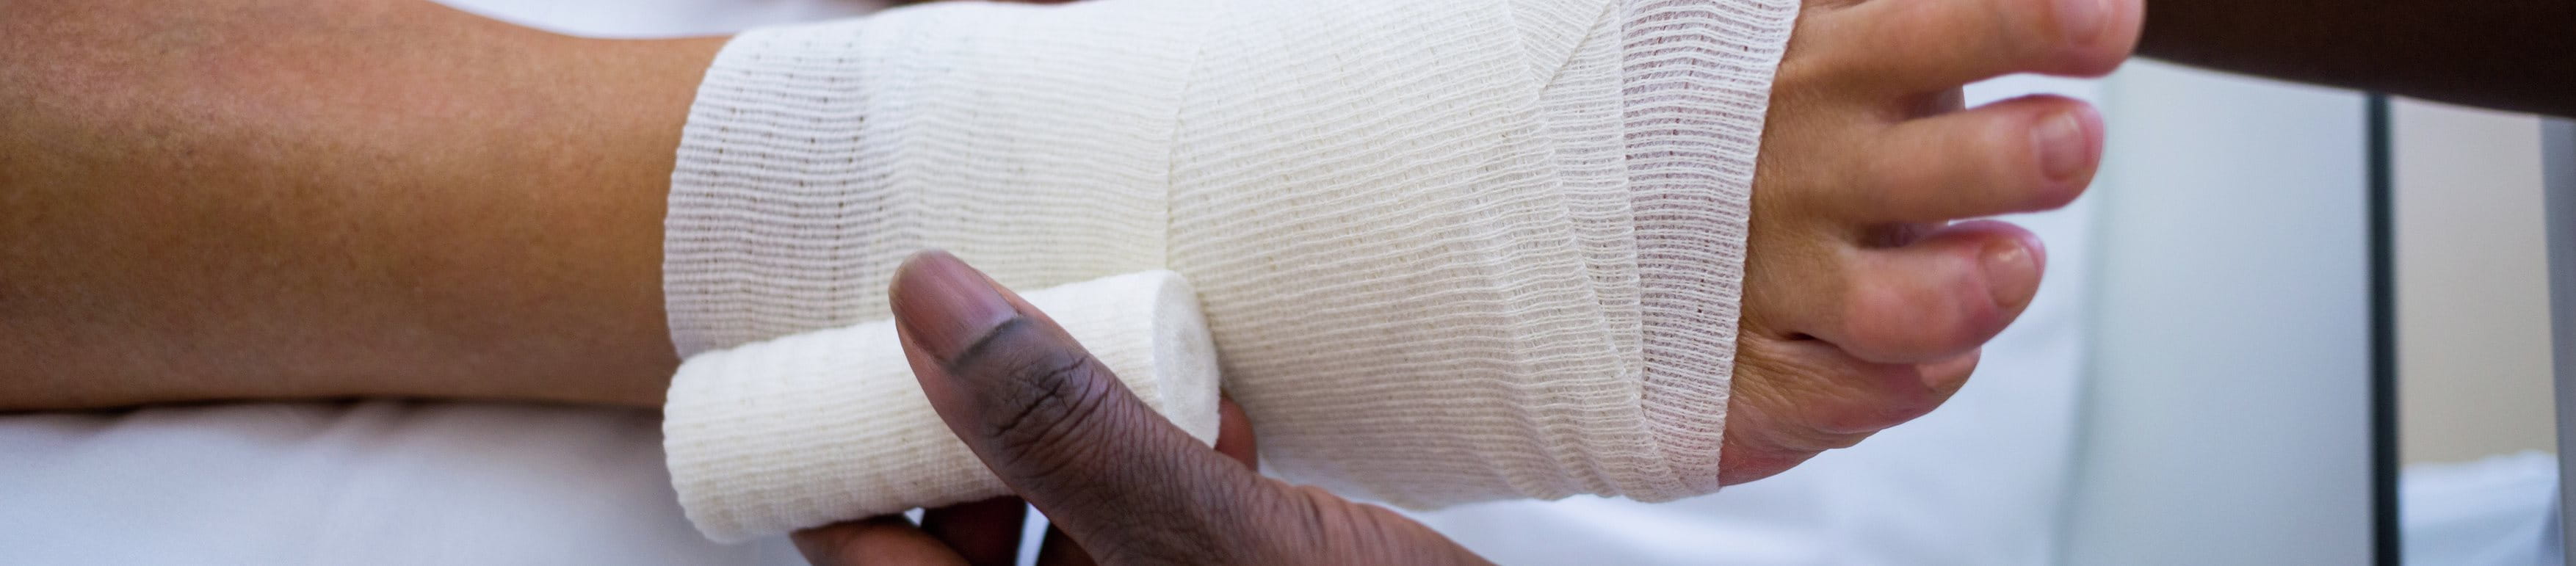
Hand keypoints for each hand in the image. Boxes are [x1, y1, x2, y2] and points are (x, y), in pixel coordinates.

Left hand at [792, 251, 1487, 564]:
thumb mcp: (1209, 538)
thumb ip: (1068, 433)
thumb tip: (936, 311)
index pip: (869, 562)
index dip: (845, 465)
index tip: (851, 365)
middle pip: (963, 540)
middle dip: (982, 437)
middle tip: (995, 342)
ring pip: (1066, 529)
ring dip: (1085, 441)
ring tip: (1121, 367)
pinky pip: (1160, 537)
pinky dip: (1177, 471)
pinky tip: (1225, 427)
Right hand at [1725, 0, 2139, 481]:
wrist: (1571, 220)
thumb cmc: (1744, 115)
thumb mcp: (1804, 29)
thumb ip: (1918, 16)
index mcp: (1825, 57)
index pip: (1942, 26)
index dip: (2029, 20)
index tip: (2105, 21)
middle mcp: (1798, 164)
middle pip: (1931, 166)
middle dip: (2018, 156)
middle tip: (2071, 143)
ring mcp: (1768, 274)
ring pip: (1893, 307)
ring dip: (1971, 293)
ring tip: (2013, 262)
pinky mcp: (1749, 373)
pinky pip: (1852, 396)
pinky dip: (1913, 380)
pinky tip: (1939, 354)